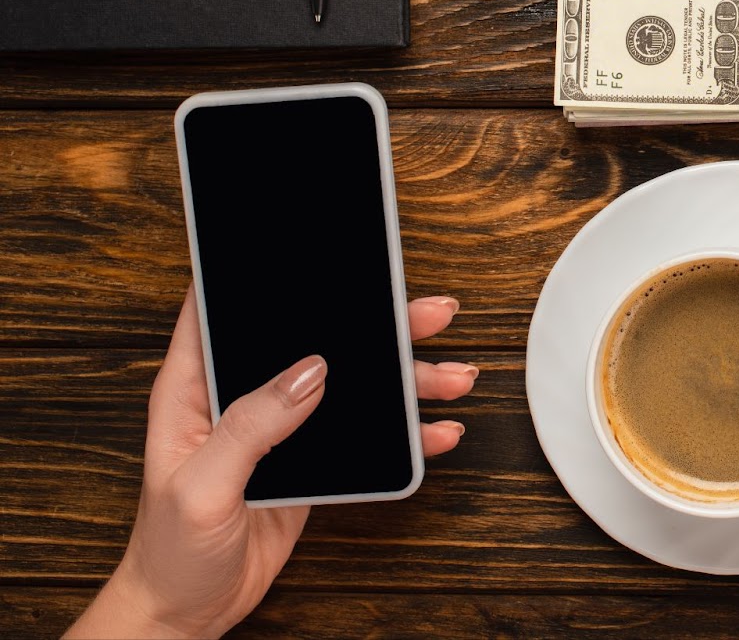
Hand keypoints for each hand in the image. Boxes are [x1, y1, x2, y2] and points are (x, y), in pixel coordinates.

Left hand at [68, 288, 478, 638]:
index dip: (271, 276)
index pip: (228, 310)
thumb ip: (251, 426)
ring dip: (404, 378)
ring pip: (352, 382)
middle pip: (316, 338)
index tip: (327, 254)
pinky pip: (365, 432)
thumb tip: (309, 371)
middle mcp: (243, 397)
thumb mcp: (201, 488)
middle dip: (377, 323)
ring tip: (451, 377)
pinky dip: (405, 430)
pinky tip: (436, 430)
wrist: (187, 613)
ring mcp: (282, 426)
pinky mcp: (311, 458)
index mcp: (196, 388)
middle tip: (429, 314)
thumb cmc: (168, 553)